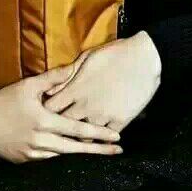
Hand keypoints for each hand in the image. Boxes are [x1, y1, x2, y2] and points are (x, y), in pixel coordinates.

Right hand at [0, 64, 123, 163]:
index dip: (99, 133)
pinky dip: (64, 162)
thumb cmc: (4, 100)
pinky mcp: (24, 162)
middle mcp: (40, 140)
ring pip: (64, 159)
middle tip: (118, 150)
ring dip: (84, 159)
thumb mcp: (28, 85)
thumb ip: (53, 77)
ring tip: (102, 157)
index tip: (117, 135)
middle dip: (99, 150)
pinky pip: (49, 164)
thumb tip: (74, 67)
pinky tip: (76, 162)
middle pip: (75, 148)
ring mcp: (32, 154)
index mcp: (44, 120)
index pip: (77, 129)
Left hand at [43, 31, 161, 133]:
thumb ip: (66, 75)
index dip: (46, 111)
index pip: (51, 108)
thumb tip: (50, 89)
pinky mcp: (120, 120)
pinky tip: (100, 136)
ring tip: (78, 134)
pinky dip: (102, 137)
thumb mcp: (86, 58)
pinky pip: (105, 137)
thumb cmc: (114, 53)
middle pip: (63, 125)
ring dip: (80, 135)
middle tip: (58, 127)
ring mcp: (104, 115)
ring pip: (84, 137)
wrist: (145, 57)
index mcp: (76, 88)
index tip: (47, 111)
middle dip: (59, 127)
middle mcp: (86, 105)